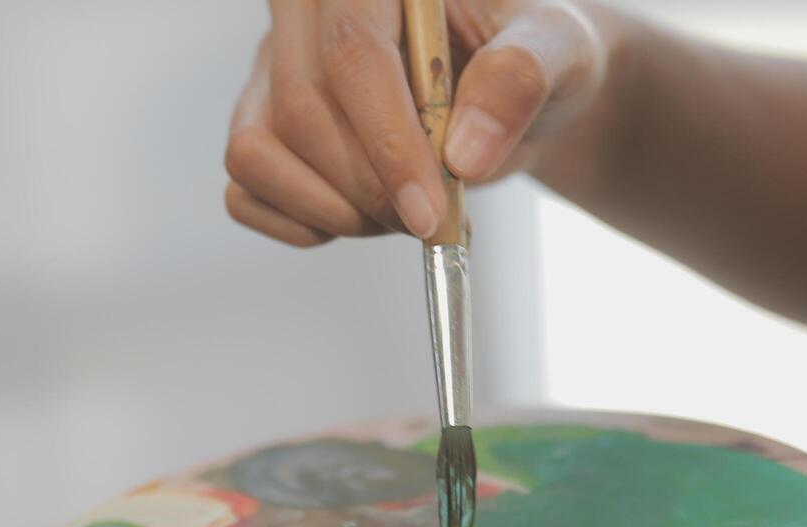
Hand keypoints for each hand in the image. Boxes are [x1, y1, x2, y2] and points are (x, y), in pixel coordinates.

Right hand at [225, 0, 606, 245]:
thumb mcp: (561, 50)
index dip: (387, 142)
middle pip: (302, 109)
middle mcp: (308, 13)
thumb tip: (464, 154)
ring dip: (335, 211)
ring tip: (406, 216)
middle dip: (371, 189)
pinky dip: (303, 226)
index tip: (428, 211)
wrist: (523, 86)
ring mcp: (274, 69)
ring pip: (256, 152)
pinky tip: (365, 219)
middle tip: (434, 220)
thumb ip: (521, 78)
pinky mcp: (262, 124)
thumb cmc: (535, 54)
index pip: (353, 51)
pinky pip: (245, 191)